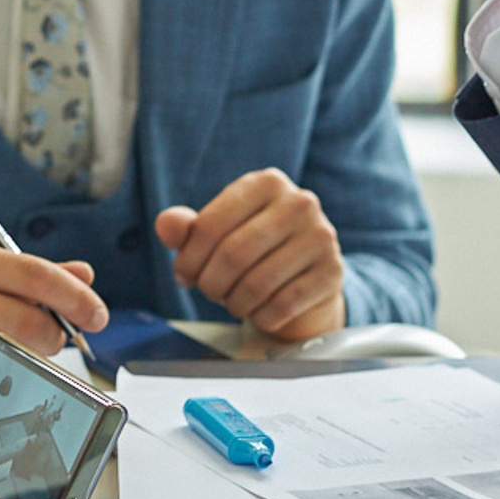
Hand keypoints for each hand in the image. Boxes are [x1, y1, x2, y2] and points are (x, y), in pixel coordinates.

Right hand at [0, 241, 109, 406]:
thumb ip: (26, 275)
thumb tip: (82, 276)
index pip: (34, 274)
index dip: (75, 298)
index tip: (96, 316)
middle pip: (28, 323)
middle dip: (52, 339)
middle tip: (48, 342)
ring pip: (7, 359)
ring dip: (27, 367)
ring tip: (19, 360)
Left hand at [155, 169, 346, 339]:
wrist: (305, 278)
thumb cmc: (253, 250)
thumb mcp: (216, 233)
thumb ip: (187, 228)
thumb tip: (166, 224)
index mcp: (266, 182)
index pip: (211, 224)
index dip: (189, 258)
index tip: (184, 274)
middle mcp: (299, 202)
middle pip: (233, 255)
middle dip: (210, 283)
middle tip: (207, 291)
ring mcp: (321, 236)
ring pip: (257, 283)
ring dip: (235, 302)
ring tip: (233, 300)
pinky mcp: (333, 272)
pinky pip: (282, 304)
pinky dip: (262, 316)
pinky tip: (259, 310)